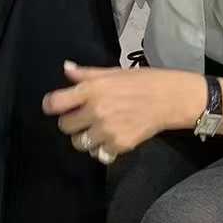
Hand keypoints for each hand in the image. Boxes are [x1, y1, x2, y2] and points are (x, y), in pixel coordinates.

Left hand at [42, 62, 206, 158]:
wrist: (170, 99)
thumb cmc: (143, 81)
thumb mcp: (114, 72)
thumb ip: (87, 74)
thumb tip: (66, 68)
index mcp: (92, 89)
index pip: (55, 103)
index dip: (52, 105)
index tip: (56, 106)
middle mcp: (96, 110)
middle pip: (65, 126)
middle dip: (71, 122)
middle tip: (84, 117)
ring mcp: (107, 130)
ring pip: (79, 143)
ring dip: (85, 138)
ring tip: (98, 129)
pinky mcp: (119, 145)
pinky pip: (98, 154)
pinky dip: (102, 149)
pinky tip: (111, 137)